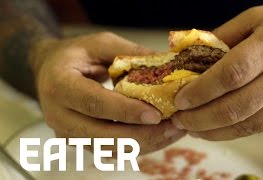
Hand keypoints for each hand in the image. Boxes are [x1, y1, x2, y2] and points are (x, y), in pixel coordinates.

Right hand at [29, 32, 185, 153]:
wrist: (49, 71)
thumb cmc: (75, 54)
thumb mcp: (100, 44)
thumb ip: (129, 52)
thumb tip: (167, 63)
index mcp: (60, 85)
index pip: (94, 104)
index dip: (125, 111)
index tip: (155, 115)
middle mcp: (59, 115)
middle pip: (102, 136)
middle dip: (142, 135)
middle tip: (174, 127)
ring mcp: (68, 134)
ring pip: (109, 150)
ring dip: (144, 144)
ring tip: (172, 132)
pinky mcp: (79, 142)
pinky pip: (110, 151)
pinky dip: (136, 146)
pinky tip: (158, 136)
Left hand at [173, 0, 262, 139]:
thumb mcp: (257, 17)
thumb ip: (223, 36)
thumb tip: (192, 55)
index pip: (230, 74)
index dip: (201, 91)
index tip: (181, 99)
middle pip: (236, 107)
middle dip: (201, 119)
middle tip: (180, 119)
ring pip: (248, 124)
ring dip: (214, 131)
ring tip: (193, 129)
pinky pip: (261, 127)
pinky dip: (235, 131)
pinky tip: (218, 129)